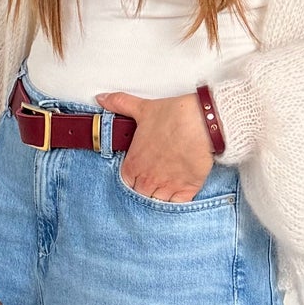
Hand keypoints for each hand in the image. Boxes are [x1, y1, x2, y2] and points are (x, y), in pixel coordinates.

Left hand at [96, 90, 214, 202]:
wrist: (202, 122)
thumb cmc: (172, 116)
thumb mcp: (141, 108)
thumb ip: (119, 104)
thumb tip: (102, 98)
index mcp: (134, 163)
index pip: (126, 183)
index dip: (132, 179)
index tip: (138, 175)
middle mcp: (148, 179)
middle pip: (140, 195)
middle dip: (144, 190)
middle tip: (153, 181)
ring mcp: (167, 186)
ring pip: (157, 203)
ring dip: (159, 198)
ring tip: (165, 188)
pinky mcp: (187, 189)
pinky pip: (177, 206)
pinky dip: (176, 204)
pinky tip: (178, 195)